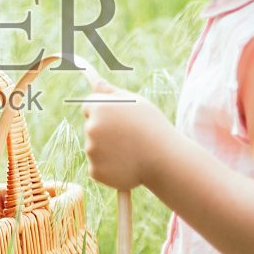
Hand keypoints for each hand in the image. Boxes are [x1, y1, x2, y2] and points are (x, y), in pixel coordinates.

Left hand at [83, 78, 171, 192]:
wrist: (164, 160)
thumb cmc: (153, 127)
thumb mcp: (137, 102)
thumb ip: (113, 93)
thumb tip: (96, 82)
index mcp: (100, 108)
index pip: (88, 106)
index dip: (103, 111)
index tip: (116, 117)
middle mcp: (91, 128)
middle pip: (91, 127)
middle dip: (105, 131)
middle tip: (128, 136)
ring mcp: (92, 151)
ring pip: (95, 148)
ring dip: (107, 149)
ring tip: (131, 152)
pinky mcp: (95, 171)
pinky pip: (98, 166)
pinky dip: (109, 167)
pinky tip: (127, 165)